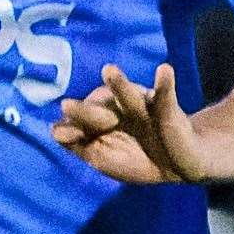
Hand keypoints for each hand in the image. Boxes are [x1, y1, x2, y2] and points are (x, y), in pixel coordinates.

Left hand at [51, 63, 208, 183]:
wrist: (180, 164)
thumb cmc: (139, 159)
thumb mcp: (106, 158)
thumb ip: (81, 145)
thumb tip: (54, 130)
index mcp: (101, 122)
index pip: (81, 121)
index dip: (72, 125)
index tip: (59, 131)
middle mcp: (117, 109)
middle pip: (99, 109)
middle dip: (84, 110)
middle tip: (66, 105)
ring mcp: (141, 106)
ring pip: (127, 96)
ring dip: (119, 84)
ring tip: (109, 70)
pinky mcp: (166, 106)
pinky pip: (165, 93)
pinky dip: (165, 82)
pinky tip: (164, 70)